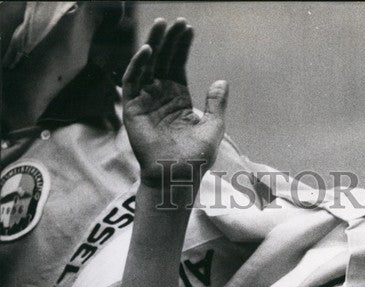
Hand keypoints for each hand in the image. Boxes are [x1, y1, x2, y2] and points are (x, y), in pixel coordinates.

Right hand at [122, 18, 227, 190]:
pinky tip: (148, 51)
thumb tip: (222, 82)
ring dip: (153, 44)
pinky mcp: (132, 108)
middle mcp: (159, 95)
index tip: (188, 28)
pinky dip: (138, 65)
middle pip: (163, 60)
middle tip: (176, 21)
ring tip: (161, 25)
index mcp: (177, 98)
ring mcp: (145, 100)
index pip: (177, 65)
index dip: (182, 47)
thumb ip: (216, 105)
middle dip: (169, 40)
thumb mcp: (213, 128)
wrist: (177, 176)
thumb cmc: (195, 158)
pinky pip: (132, 82)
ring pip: (146, 65)